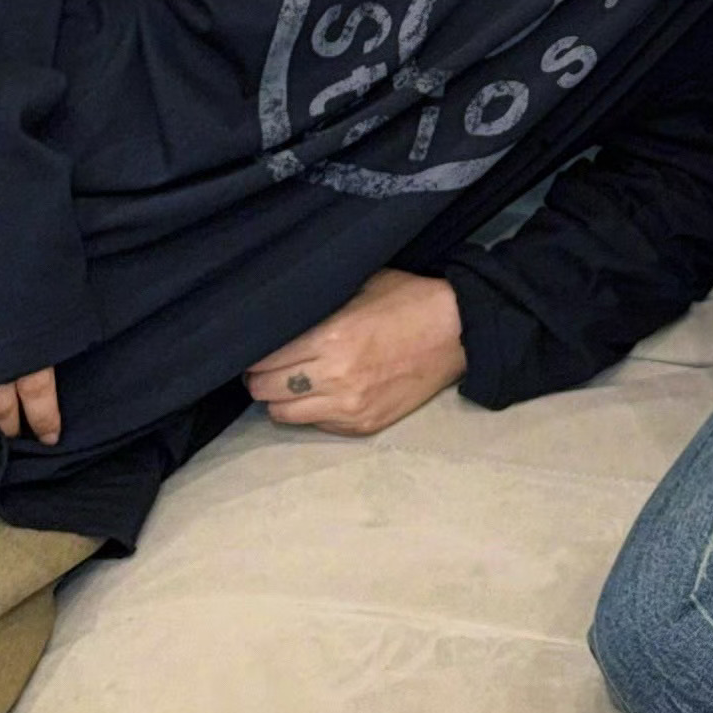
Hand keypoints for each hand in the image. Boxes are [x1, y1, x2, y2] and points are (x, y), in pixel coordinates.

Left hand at [245, 268, 467, 435]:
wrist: (458, 332)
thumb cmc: (408, 300)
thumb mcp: (361, 287)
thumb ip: (319, 306)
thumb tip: (279, 316)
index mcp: (331, 336)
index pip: (264, 359)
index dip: (254, 355)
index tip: (257, 349)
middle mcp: (335, 376)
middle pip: (265, 390)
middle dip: (260, 378)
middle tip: (269, 367)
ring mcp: (349, 406)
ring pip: (282, 415)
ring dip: (280, 399)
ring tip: (292, 383)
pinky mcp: (363, 425)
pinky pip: (315, 425)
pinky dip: (311, 411)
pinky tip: (323, 393)